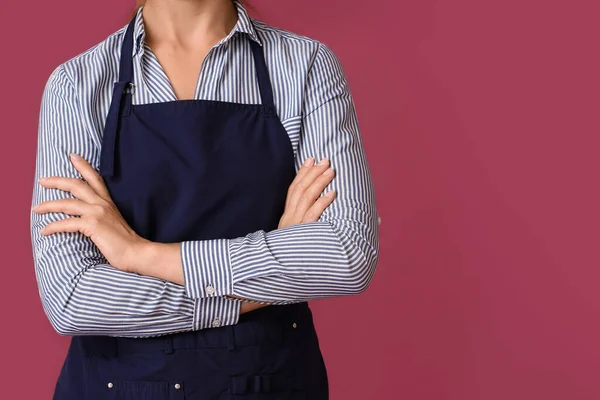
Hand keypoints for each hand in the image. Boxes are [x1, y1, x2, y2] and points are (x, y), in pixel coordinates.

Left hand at [32, 153, 147, 272]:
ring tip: (35, 209)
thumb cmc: (125, 242)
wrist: (135, 252)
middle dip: (57, 181)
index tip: (73, 156)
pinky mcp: (93, 225)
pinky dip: (53, 226)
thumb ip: (102, 216)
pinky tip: (44, 230)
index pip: (95, 179)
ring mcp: (97, 213)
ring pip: (66, 203)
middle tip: (43, 180)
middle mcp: (102, 204)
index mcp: (108, 202)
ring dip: (48, 205)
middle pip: (76, 185)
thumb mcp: (113, 222)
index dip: (84, 166)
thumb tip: (86, 219)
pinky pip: (66, 223)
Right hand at [238, 157, 335, 313]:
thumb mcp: (292, 240)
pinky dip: (323, 203)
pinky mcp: (302, 235)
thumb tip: (319, 216)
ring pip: (307, 199)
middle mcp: (289, 219)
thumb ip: (303, 226)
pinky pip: (313, 216)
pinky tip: (333, 194)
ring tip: (331, 170)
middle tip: (326, 159)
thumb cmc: (287, 258)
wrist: (274, 278)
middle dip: (313, 172)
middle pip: (300, 190)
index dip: (302, 173)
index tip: (311, 158)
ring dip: (320, 182)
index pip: (293, 190)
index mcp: (286, 218)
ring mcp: (295, 227)